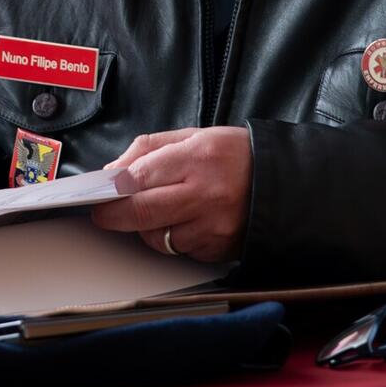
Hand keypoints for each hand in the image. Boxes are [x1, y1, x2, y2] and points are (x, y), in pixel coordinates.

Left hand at [89, 126, 252, 261]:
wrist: (287, 184)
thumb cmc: (237, 156)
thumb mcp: (194, 136)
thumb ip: (150, 149)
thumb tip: (113, 171)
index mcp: (197, 158)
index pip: (139, 178)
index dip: (112, 188)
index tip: (98, 193)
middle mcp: (205, 195)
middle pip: (142, 213)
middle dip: (114, 216)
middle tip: (103, 214)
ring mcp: (214, 227)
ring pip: (158, 238)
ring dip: (146, 229)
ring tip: (157, 212)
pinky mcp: (219, 250)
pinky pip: (181, 250)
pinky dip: (174, 239)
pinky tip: (185, 222)